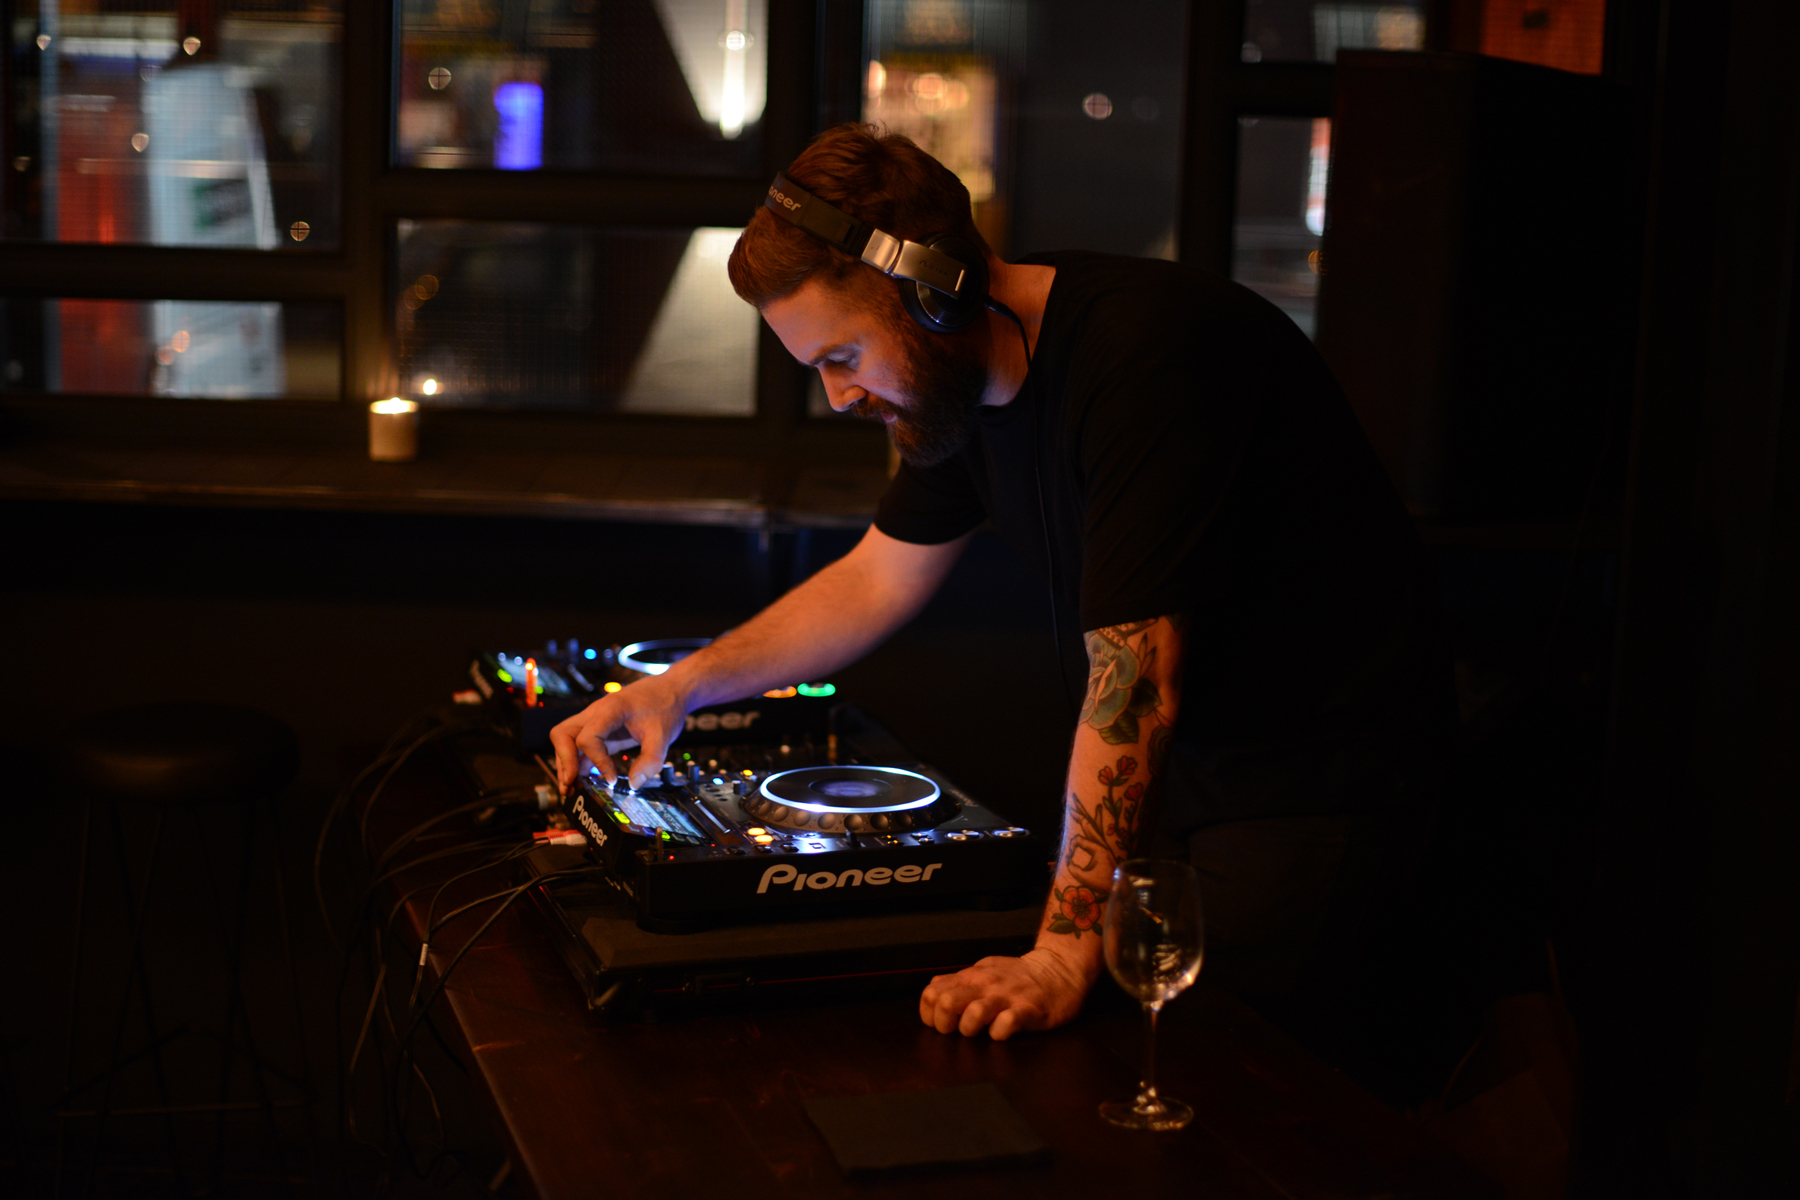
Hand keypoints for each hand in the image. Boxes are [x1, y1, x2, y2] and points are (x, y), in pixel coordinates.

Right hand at [548, 673, 687, 793]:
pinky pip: (580, 745)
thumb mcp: (663, 735)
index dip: (596, 761)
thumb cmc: (665, 705)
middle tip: (571, 785)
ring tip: (571, 789)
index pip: (587, 737)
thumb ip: (650, 760)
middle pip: (562, 734)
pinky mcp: (600, 730)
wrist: (671, 689)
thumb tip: (634, 784)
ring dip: (567, 764)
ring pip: (566, 740)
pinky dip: (578, 763)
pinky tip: (583, 781)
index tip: (610, 779)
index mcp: (610, 709)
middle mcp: (596, 713)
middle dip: (564, 762)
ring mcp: (595, 720)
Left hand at [918, 946, 1094, 1039]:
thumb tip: (934, 990)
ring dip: (970, 1029)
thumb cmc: (1020, 975)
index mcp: (972, 976)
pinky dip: (999, 1034)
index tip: (939, 1024)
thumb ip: (960, 981)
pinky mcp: (1028, 1010)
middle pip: (947, 1003)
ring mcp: (1007, 997)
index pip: (932, 992)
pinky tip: (1001, 1033)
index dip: (929, 1014)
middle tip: (956, 1032)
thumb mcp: (985, 970)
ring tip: (979, 1033)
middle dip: (944, 1025)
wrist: (1060, 969)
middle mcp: (986, 985)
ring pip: (974, 1014)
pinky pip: (1006, 1025)